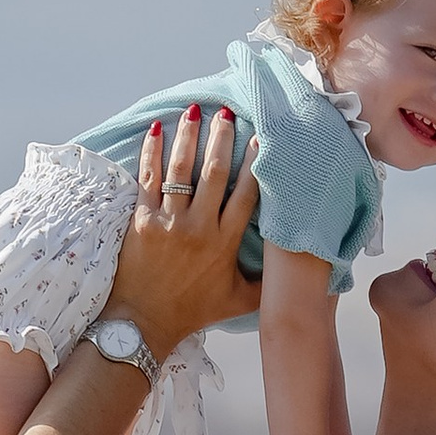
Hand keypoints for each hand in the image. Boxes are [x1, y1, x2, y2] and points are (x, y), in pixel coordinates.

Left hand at [105, 106, 261, 347]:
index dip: (255, 165)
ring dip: (188, 137)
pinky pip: (148, 179)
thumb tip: (294, 270)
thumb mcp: (238, 301)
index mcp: (225, 243)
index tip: (261, 139)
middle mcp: (199, 228)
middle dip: (221, 138)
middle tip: (226, 111)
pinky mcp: (141, 221)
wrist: (145, 323)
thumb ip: (266, 283)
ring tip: (193, 111)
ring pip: (180, 170)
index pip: (246, 195)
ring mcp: (168, 223)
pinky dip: (152, 153)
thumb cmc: (193, 312)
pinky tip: (156, 130)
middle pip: (214, 173)